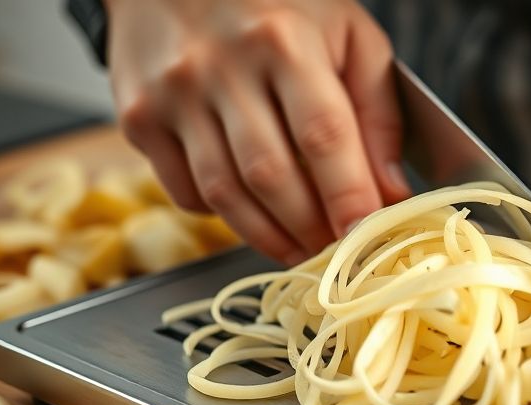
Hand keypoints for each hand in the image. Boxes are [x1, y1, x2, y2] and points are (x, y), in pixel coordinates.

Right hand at [105, 0, 408, 264]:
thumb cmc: (276, 6)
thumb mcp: (347, 35)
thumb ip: (378, 113)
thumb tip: (392, 192)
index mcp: (283, 41)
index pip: (323, 135)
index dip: (348, 196)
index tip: (367, 238)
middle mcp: (221, 68)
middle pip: (270, 176)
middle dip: (310, 229)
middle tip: (338, 254)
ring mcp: (172, 95)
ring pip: (223, 194)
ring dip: (268, 237)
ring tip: (301, 248)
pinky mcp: (139, 119)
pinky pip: (184, 192)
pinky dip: (222, 216)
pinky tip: (250, 210)